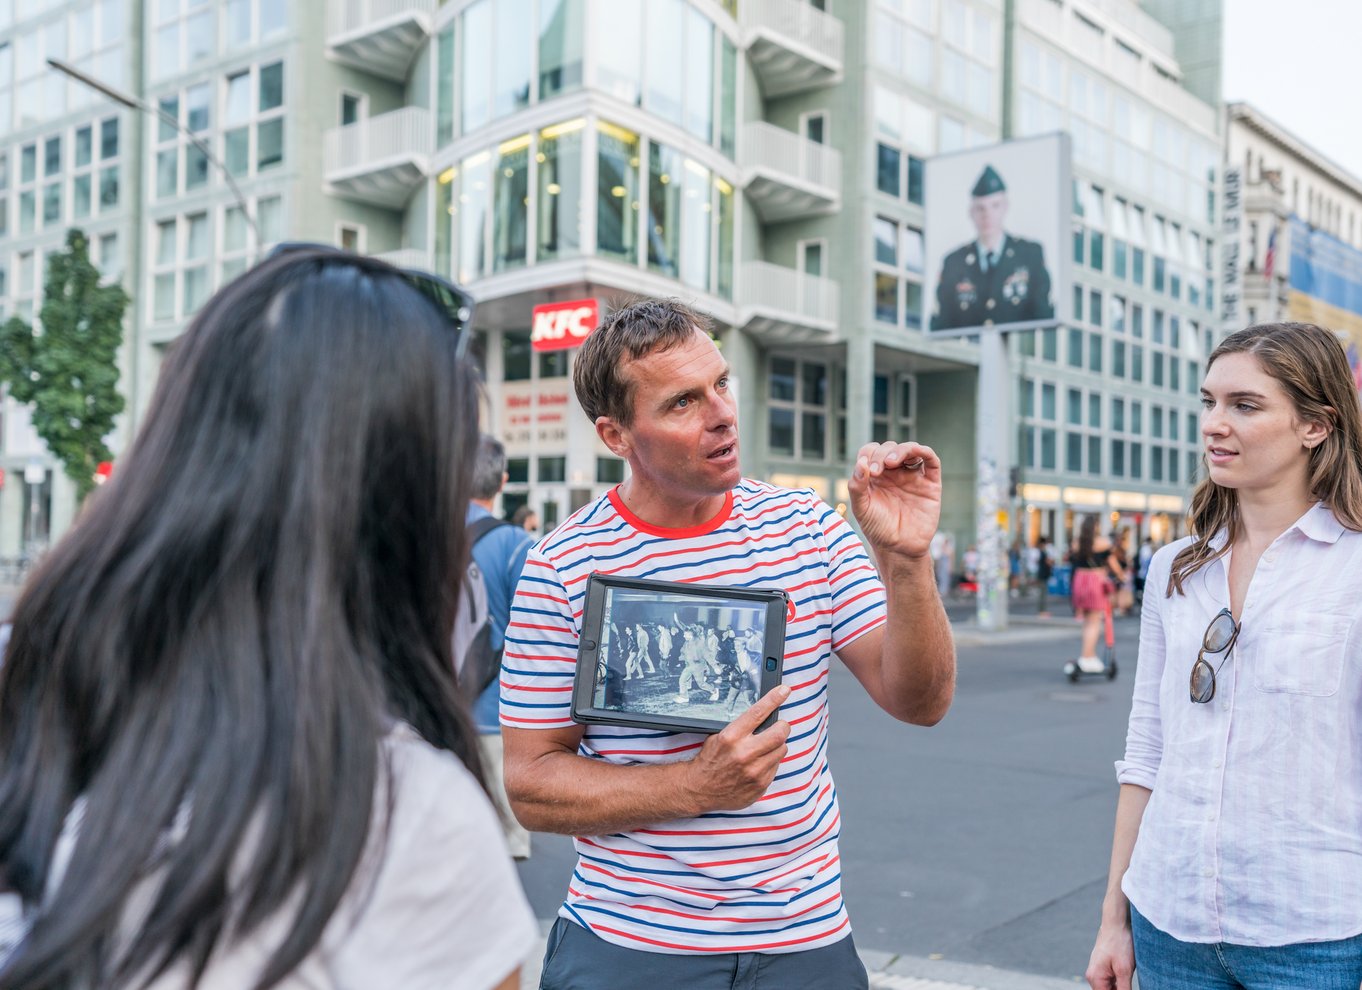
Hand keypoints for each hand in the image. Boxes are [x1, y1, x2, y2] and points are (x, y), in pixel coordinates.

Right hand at [684, 686, 790, 811]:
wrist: (700, 790)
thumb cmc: (709, 760)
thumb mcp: (717, 737)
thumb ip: (740, 727)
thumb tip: (763, 714)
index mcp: (731, 737)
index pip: (758, 712)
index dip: (774, 699)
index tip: (784, 690)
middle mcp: (744, 754)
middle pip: (779, 733)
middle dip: (783, 726)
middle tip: (780, 725)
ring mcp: (754, 772)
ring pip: (781, 750)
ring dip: (777, 745)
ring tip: (765, 747)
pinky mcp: (760, 785)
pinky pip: (776, 766)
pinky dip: (771, 761)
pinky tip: (759, 763)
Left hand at [847, 442, 941, 557]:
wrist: (899, 548)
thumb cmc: (877, 529)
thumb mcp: (861, 508)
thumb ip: (857, 486)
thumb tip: (861, 462)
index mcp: (876, 476)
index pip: (871, 452)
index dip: (869, 454)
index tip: (868, 470)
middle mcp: (894, 473)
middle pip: (889, 448)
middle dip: (881, 454)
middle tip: (876, 471)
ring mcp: (912, 477)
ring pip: (910, 450)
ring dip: (900, 450)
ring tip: (891, 462)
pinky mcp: (930, 484)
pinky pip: (931, 460)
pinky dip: (924, 451)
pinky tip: (915, 452)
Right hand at [1084, 921, 1135, 989]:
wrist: (1117, 922)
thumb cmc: (1120, 943)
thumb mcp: (1125, 970)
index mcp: (1095, 978)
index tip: (1127, 987)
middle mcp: (1093, 975)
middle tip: (1128, 982)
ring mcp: (1097, 970)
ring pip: (1110, 988)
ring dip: (1120, 987)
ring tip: (1128, 975)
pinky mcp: (1103, 966)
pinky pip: (1111, 981)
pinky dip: (1120, 982)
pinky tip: (1128, 976)